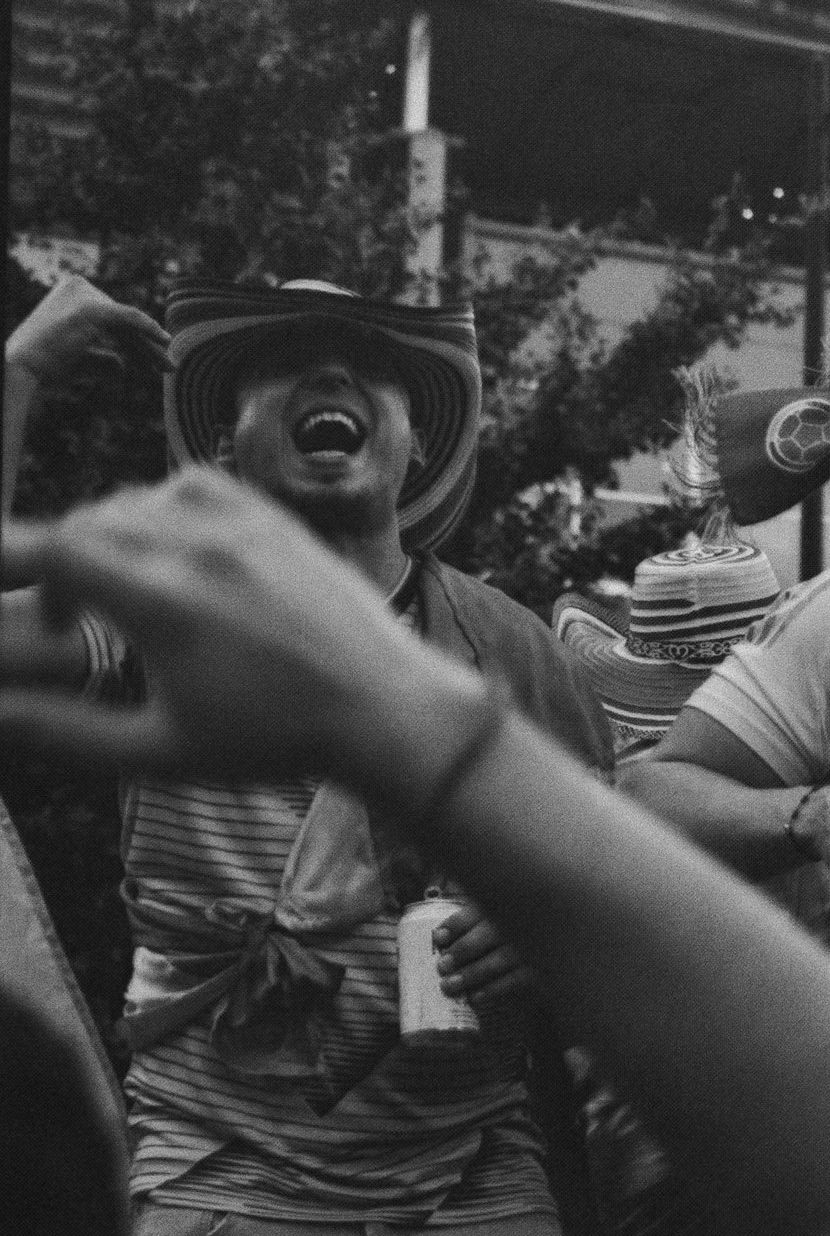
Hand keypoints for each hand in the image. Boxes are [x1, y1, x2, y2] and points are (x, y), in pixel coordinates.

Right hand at [0, 470, 481, 789]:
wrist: (385, 711)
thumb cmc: (278, 740)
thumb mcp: (160, 750)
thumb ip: (63, 731)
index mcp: (161, 600)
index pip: (56, 548)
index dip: (17, 563)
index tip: (21, 599)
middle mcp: (199, 546)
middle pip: (91, 521)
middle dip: (64, 561)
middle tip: (72, 616)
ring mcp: (245, 526)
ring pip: (141, 499)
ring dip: (113, 535)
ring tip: (124, 593)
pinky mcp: (280, 522)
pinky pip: (199, 485)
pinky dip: (167, 506)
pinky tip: (175, 552)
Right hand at [6, 273, 168, 384]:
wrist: (21, 367)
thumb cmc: (45, 365)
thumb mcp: (77, 354)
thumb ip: (101, 354)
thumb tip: (121, 366)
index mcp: (71, 293)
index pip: (113, 319)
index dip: (135, 342)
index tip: (154, 362)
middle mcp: (78, 288)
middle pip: (123, 322)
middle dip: (145, 347)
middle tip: (167, 366)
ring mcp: (84, 296)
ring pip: (128, 324)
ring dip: (149, 348)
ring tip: (168, 366)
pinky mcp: (91, 309)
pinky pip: (129, 316)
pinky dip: (148, 327)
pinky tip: (165, 340)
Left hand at [434, 903, 530, 1008]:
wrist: (558, 938)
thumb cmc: (512, 928)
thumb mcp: (492, 915)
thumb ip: (471, 920)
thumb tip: (439, 935)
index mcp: (505, 904)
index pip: (477, 912)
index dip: (456, 924)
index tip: (438, 938)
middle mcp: (519, 922)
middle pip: (489, 934)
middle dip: (463, 950)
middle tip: (443, 965)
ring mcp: (529, 946)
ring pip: (499, 959)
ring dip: (472, 973)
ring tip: (449, 985)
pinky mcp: (537, 968)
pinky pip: (514, 980)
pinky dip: (493, 989)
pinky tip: (475, 997)